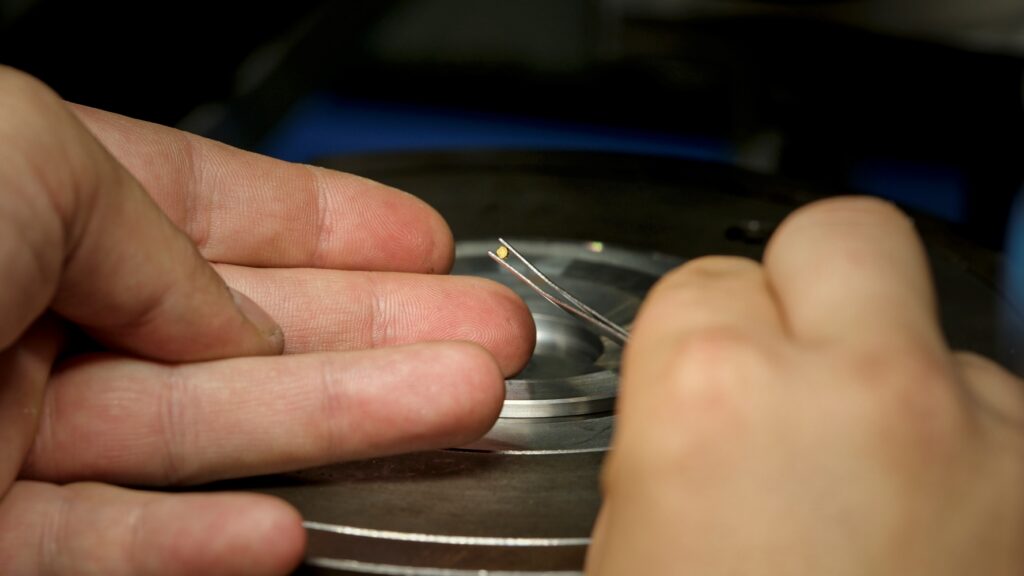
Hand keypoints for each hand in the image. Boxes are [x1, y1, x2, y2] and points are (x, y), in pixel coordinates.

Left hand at [0, 67, 533, 574]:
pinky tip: (285, 533)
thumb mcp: (25, 155)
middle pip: (237, 331)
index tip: (420, 241)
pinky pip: (108, 546)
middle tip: (484, 328)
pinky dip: (200, 543)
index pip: (205, 211)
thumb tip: (229, 316)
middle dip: (376, 327)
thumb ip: (151, 226)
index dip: (326, 226)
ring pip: (196, 435)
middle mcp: (22, 313)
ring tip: (458, 401)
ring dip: (336, 427)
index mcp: (26, 201)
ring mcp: (3, 431)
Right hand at [589, 197, 1023, 574]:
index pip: (704, 277)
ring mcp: (977, 429)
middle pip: (841, 233)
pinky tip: (919, 518)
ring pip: (929, 331)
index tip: (706, 379)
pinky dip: (960, 447)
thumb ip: (663, 428)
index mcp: (718, 395)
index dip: (698, 334)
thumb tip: (694, 394)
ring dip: (894, 383)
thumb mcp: (629, 539)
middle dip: (808, 285)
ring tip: (865, 482)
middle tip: (794, 365)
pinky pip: (996, 410)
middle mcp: (860, 389)